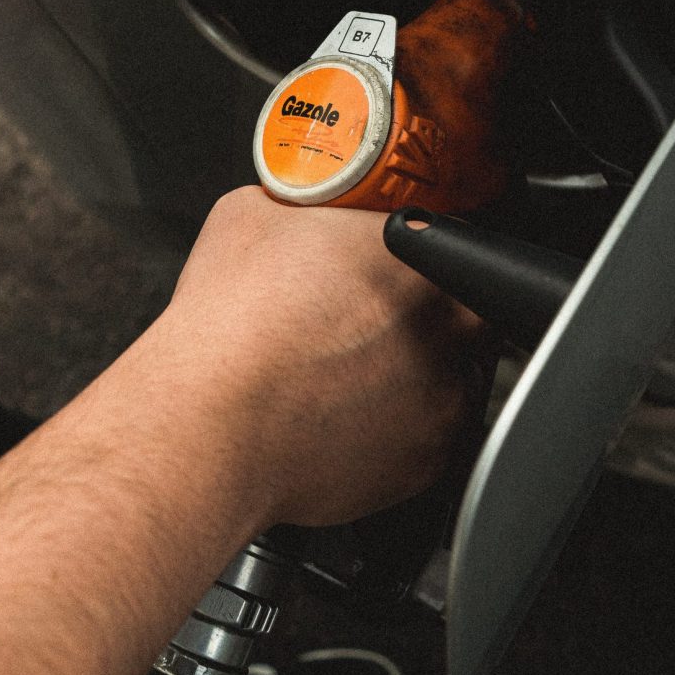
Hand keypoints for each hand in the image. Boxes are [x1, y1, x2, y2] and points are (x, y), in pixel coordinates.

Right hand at [160, 186, 489, 528]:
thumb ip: (303, 208)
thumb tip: (300, 214)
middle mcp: (448, 332)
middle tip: (368, 321)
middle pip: (465, 314)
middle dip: (425, 316)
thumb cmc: (230, 326)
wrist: (209, 422)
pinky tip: (344, 417)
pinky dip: (397, 431)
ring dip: (416, 375)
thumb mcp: (252, 213)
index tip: (392, 267)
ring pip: (451, 381)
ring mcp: (445, 404)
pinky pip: (428, 440)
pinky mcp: (427, 466)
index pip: (455, 243)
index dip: (422, 256)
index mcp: (419, 259)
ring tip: (349, 376)